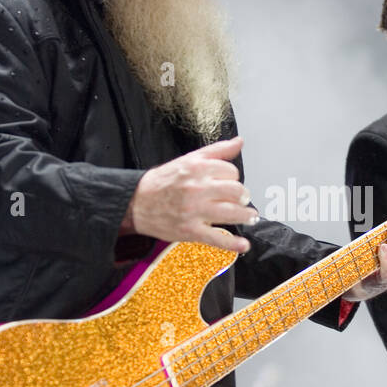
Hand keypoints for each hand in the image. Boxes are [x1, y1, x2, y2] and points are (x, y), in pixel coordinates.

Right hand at [124, 136, 254, 252]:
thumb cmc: (163, 182)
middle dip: (244, 196)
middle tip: (242, 199)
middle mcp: (197, 188)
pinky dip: (233, 244)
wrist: (136, 202)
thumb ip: (216, 151)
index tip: (230, 183)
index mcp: (197, 168)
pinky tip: (244, 245)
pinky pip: (217, 238)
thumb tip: (239, 142)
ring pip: (232, 213)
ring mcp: (194, 211)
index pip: (231, 172)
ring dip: (246, 216)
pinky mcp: (190, 231)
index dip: (233, 177)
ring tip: (250, 216)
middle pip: (236, 191)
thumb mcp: (188, 160)